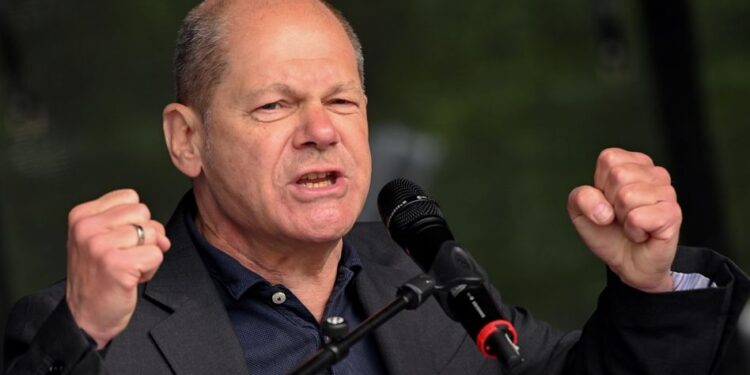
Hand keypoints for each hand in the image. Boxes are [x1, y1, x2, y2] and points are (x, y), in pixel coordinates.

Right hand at [65, 189, 170, 348]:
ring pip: (152, 234)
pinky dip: (150, 269)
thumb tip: (162, 234)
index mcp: (82, 216)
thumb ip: (132, 225)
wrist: (85, 317)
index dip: (134, 221)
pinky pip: (155, 254)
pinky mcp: (116, 264)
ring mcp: (100, 245)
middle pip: (143, 213)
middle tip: (124, 258)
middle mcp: (87, 227)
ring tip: (127, 269)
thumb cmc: (98, 279)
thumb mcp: (104, 241)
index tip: (119, 242)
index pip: (130, 197)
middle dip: (143, 237)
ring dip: (147, 255)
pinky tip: (131, 279)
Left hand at [567, 148, 681, 292]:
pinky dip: (633, 230)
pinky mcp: (673, 213)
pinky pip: (638, 217)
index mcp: (632, 164)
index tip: (608, 201)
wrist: (626, 263)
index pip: (609, 158)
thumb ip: (580, 198)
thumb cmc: (608, 233)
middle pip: (618, 175)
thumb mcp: (581, 212)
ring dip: (623, 218)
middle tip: (621, 216)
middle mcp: (653, 173)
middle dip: (611, 202)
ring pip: (627, 196)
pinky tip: (642, 233)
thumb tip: (602, 208)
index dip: (600, 185)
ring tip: (632, 224)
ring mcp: (667, 192)